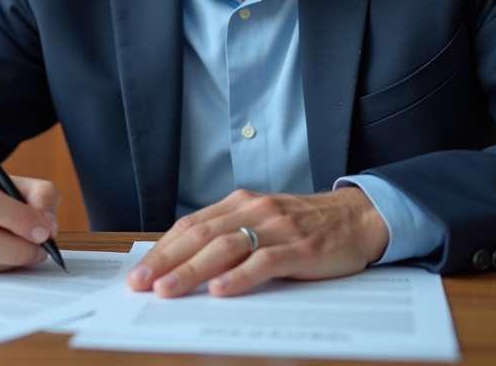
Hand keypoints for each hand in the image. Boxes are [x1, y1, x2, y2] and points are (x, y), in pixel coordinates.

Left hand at [126, 186, 387, 297]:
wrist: (357, 217)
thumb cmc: (305, 226)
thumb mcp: (262, 223)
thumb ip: (230, 236)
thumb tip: (185, 265)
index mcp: (239, 204)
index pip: (191, 226)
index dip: (162, 249)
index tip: (139, 272)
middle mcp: (254, 211)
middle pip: (201, 236)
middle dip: (167, 261)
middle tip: (141, 284)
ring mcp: (277, 228)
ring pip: (226, 247)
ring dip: (193, 270)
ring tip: (169, 290)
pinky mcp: (300, 247)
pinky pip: (265, 262)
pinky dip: (240, 276)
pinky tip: (221, 290)